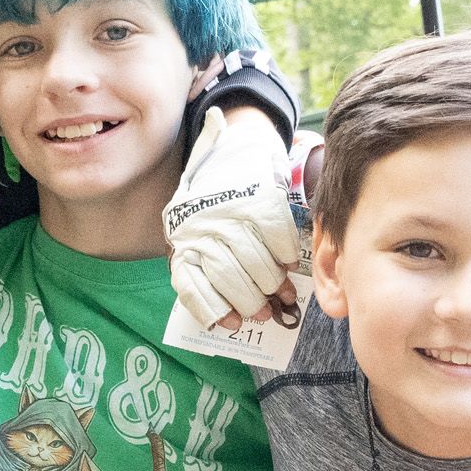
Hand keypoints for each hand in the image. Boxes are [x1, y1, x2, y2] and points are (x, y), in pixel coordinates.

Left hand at [164, 110, 304, 329]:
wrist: (235, 147)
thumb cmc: (214, 200)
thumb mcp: (194, 228)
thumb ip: (204, 267)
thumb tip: (225, 317)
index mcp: (182, 236)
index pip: (190, 283)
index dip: (213, 310)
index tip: (233, 324)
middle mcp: (202, 224)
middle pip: (227, 276)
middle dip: (249, 301)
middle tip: (264, 312)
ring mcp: (232, 211)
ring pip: (255, 261)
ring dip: (272, 284)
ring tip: (283, 294)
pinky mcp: (260, 198)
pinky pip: (278, 238)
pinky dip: (286, 255)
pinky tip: (288, 264)